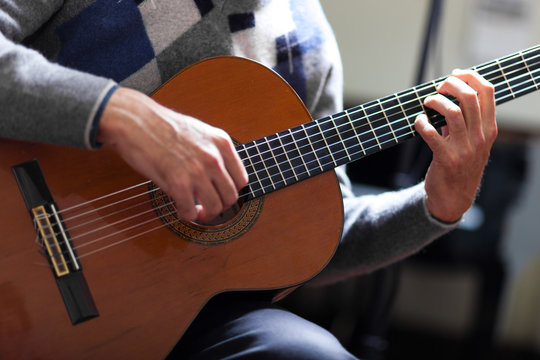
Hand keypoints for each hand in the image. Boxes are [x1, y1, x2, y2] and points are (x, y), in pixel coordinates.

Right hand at [97, 87, 248, 221]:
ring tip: (195, 211)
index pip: (241, 179)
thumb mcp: (200, 131)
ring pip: (215, 207)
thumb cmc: (162, 125)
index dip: (230, 192)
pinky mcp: (178, 182)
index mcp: (221, 143)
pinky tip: (180, 208)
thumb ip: (213, 151)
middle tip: (207, 206)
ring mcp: (198, 171)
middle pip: (231, 197)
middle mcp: (214, 157)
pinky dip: (186, 215)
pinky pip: (190, 211)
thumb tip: (219, 176)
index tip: (220, 195)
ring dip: (205, 215)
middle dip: (219, 206)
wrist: (136, 120)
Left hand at [414, 69, 496, 222]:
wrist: (454, 196)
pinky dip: (422, 124)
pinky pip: (431, 135)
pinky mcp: (446, 159)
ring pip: (453, 113)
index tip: (456, 74)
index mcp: (489, 129)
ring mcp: (464, 149)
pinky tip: (418, 121)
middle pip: (470, 98)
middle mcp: (480, 137)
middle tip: (438, 86)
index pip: (488, 93)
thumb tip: (450, 94)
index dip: (471, 77)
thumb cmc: (461, 164)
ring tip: (427, 102)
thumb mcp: (471, 142)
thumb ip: (465, 121)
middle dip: (451, 85)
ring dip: (436, 102)